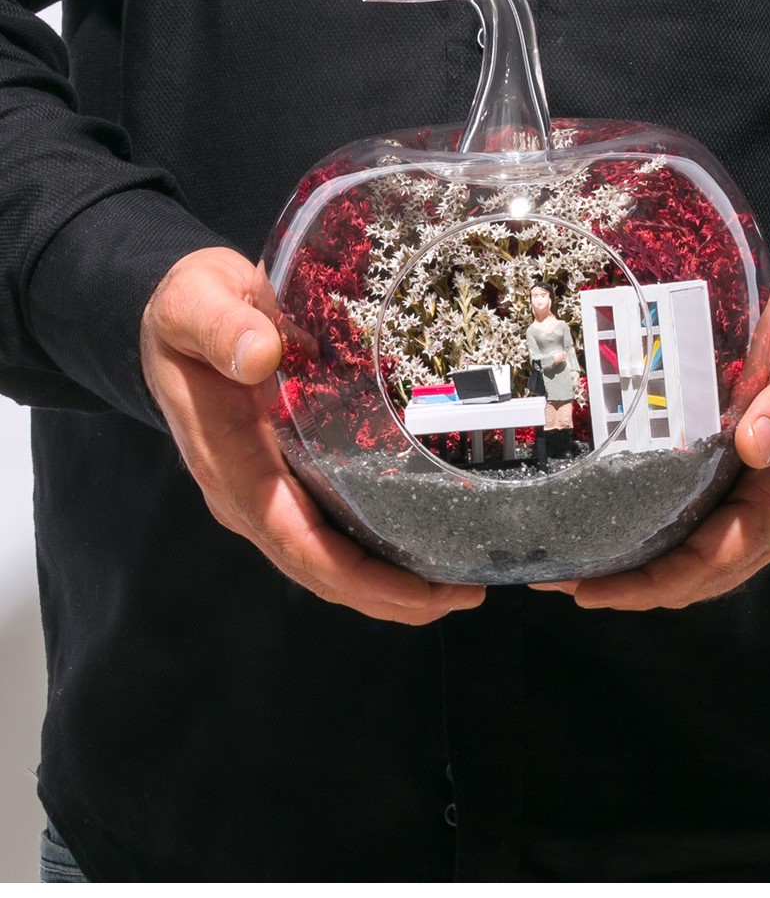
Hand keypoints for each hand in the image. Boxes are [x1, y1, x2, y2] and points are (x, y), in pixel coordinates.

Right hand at [141, 247, 484, 623]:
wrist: (174, 314)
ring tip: (459, 584)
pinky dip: (378, 550)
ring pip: (328, 560)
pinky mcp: (285, 479)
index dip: (360, 577)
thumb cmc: (186, 309)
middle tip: (467, 595)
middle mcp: (247, 493)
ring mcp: (266, 492)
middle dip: (391, 596)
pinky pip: (331, 531)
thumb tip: (260, 355)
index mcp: (229, 463)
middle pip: (321, 569)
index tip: (421, 592)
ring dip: (390, 581)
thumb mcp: (195, 302)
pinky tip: (426, 542)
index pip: (296, 541)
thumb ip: (222, 327)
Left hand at [534, 277, 769, 610]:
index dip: (656, 582)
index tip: (597, 589)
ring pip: (685, 558)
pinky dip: (642, 537)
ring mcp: (752, 506)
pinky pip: (686, 528)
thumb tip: (756, 442)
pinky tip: (598, 525)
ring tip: (561, 563)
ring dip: (627, 569)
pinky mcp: (734, 486)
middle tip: (554, 578)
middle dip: (625, 586)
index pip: (717, 560)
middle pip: (692, 574)